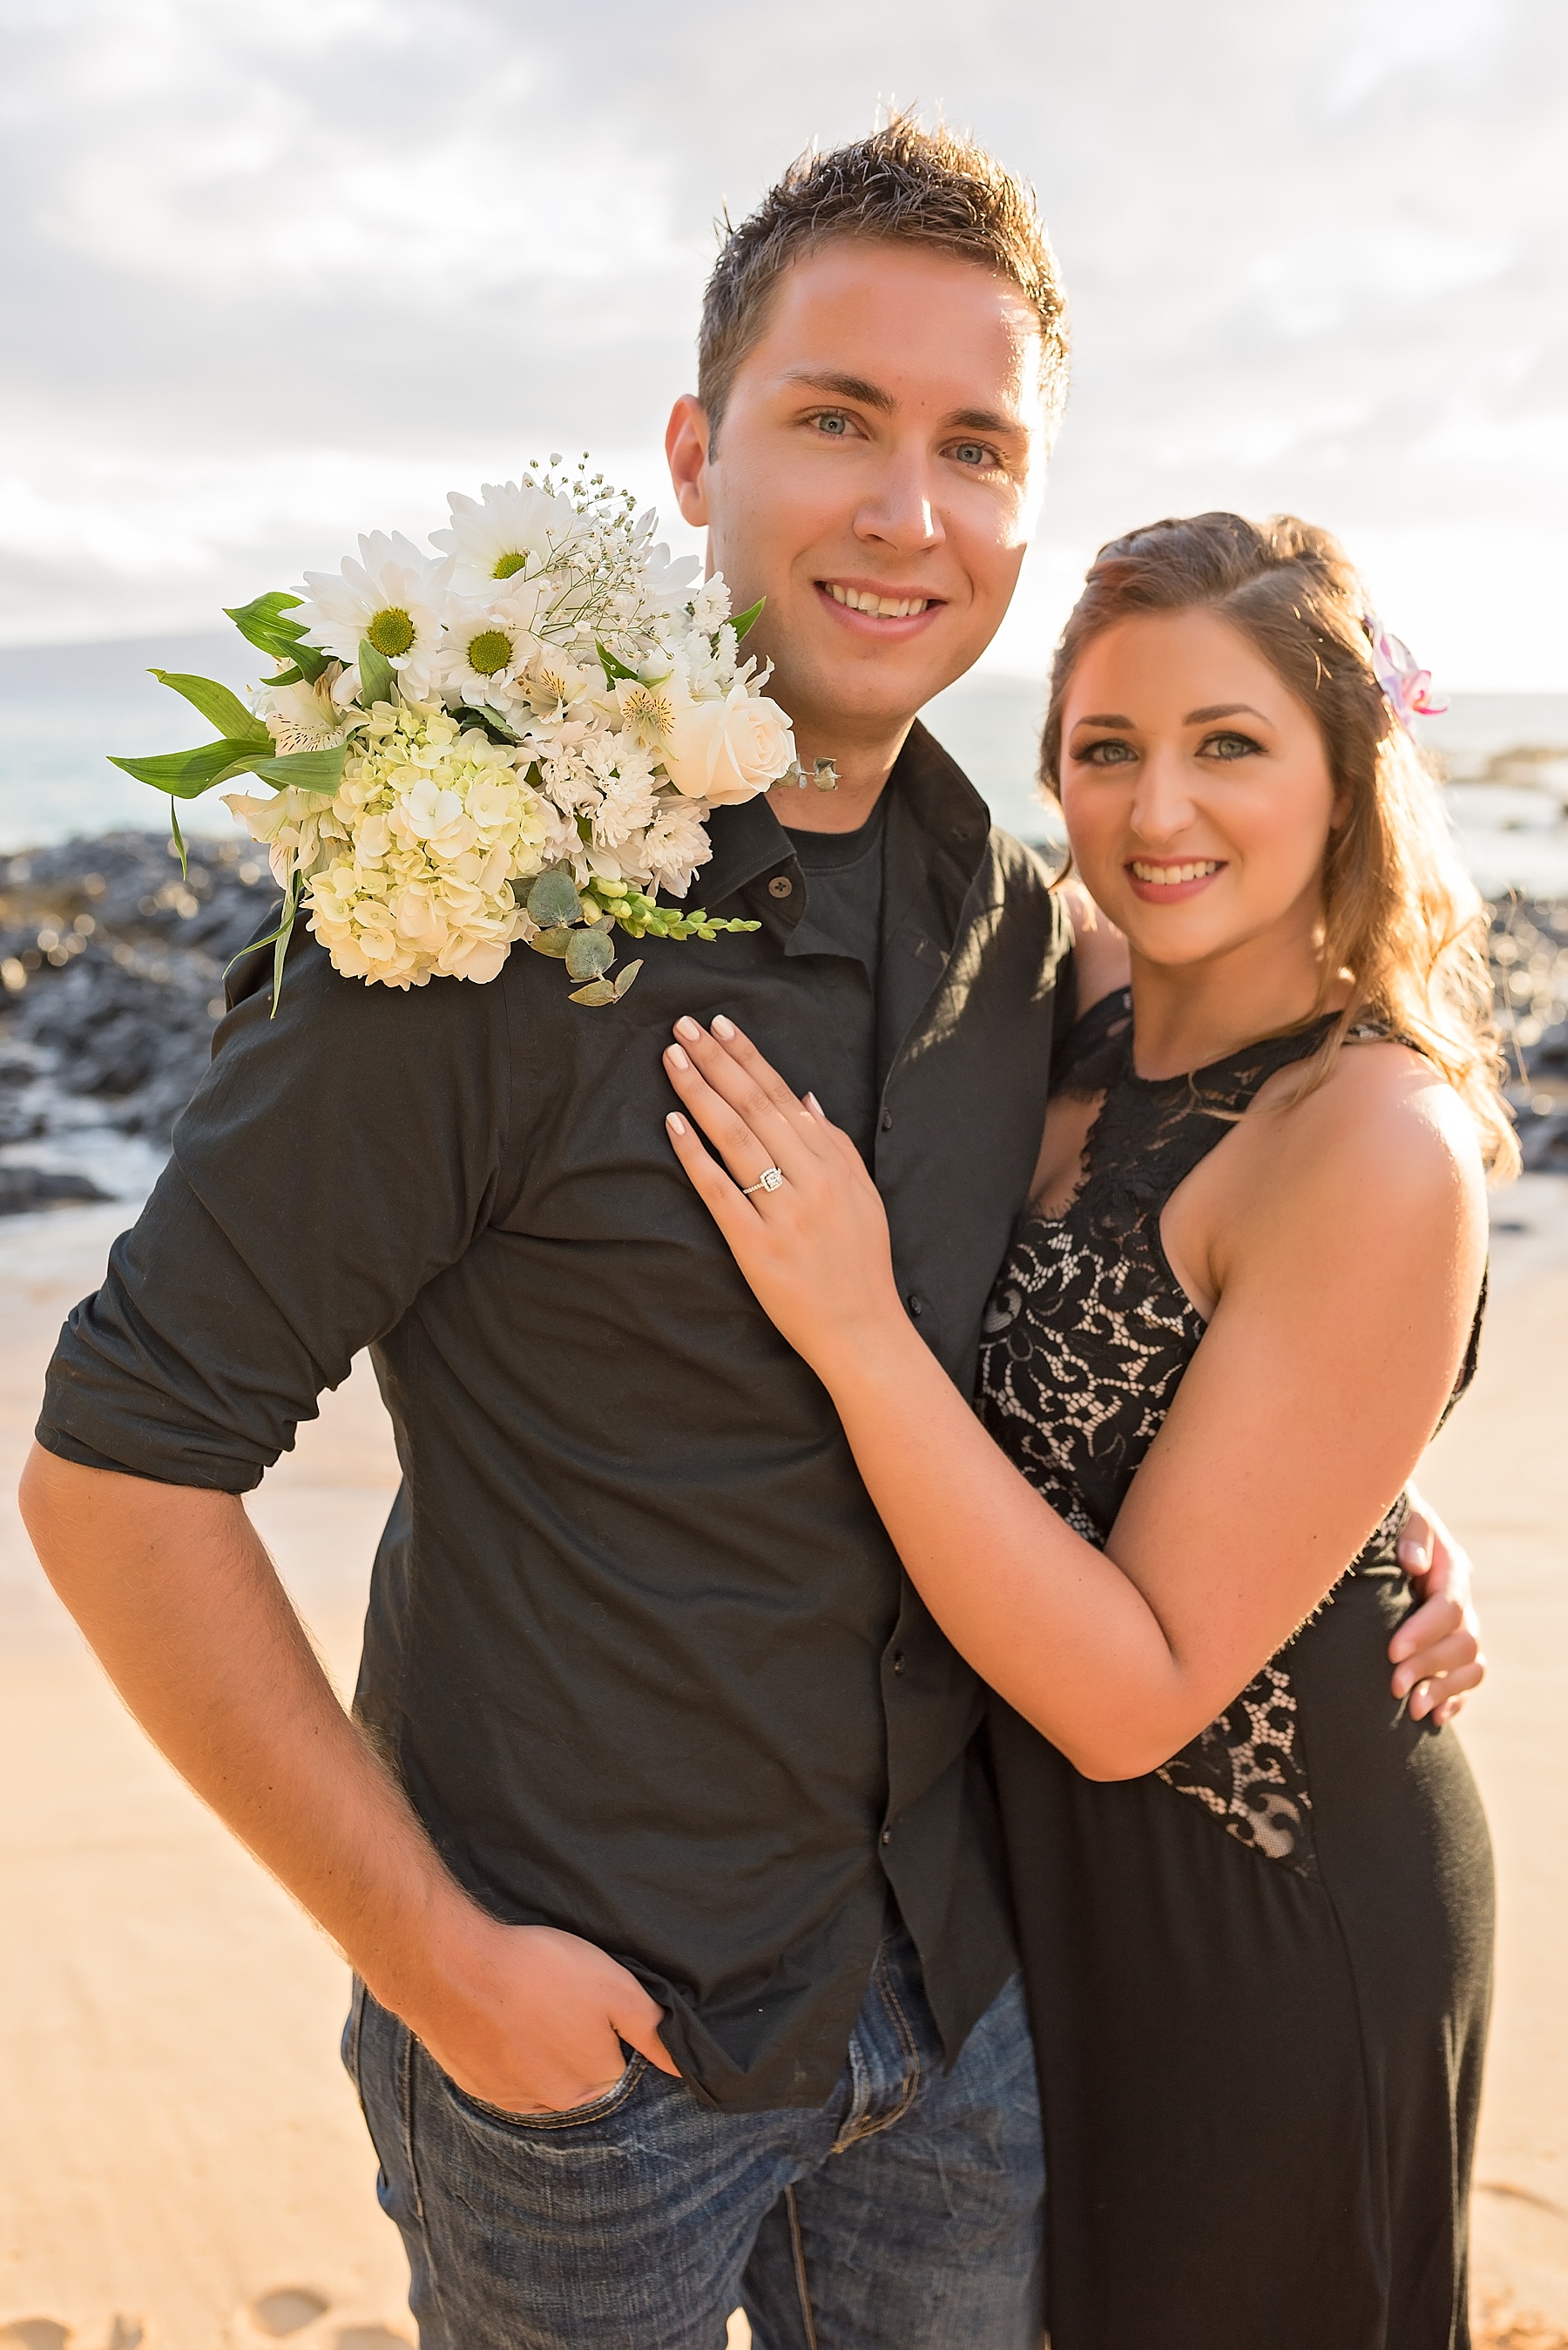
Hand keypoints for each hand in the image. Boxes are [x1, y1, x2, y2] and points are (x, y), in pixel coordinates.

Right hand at [407, 1913, 680, 2115]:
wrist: (454, 1970)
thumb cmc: (540, 1971)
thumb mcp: (614, 1987)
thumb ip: (652, 2030)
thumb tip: (684, 2067)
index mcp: (594, 2079)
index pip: (617, 2058)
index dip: (605, 2021)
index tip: (585, 1992)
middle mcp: (555, 2102)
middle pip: (580, 2070)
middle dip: (572, 2038)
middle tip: (554, 1993)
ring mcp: (511, 2098)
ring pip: (541, 2073)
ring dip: (537, 2046)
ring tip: (524, 2001)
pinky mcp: (477, 2085)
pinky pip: (505, 2073)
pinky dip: (505, 2049)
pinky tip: (497, 2016)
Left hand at [661, 1013, 905, 1375]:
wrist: (861, 1329)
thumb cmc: (861, 1263)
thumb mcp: (864, 1196)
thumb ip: (836, 1145)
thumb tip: (807, 1099)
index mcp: (834, 1164)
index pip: (784, 1097)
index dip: (750, 1059)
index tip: (722, 1027)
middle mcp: (810, 1181)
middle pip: (754, 1108)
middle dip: (717, 1062)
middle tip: (684, 1028)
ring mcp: (781, 1213)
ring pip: (735, 1139)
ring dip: (700, 1094)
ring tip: (674, 1060)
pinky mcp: (755, 1246)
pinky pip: (719, 1190)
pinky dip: (695, 1154)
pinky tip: (672, 1124)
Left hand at [1388, 1483, 1484, 1724]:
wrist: (1381, 1534)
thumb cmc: (1384, 1523)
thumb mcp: (1396, 1517)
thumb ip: (1409, 1535)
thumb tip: (1414, 1564)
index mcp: (1450, 1567)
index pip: (1448, 1606)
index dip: (1424, 1632)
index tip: (1393, 1651)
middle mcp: (1460, 1600)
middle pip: (1462, 1641)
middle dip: (1428, 1665)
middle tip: (1393, 1685)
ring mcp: (1459, 1626)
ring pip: (1470, 1665)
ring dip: (1443, 1689)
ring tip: (1412, 1708)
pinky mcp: (1450, 1647)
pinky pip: (1467, 1679)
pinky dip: (1454, 1699)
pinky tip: (1434, 1716)